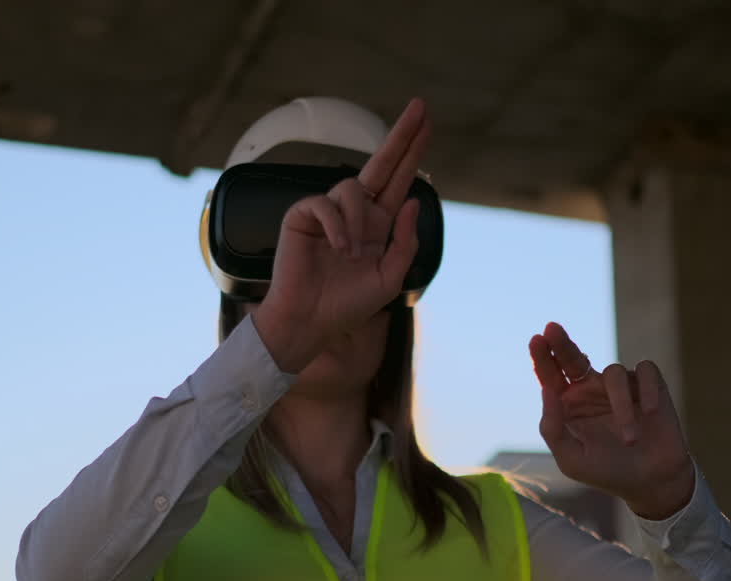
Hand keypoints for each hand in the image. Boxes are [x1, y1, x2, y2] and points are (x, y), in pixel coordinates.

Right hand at [254, 98, 429, 372]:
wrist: (310, 322)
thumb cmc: (347, 305)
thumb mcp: (390, 277)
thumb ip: (405, 241)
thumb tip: (413, 200)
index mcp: (378, 227)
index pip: (399, 181)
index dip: (413, 153)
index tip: (428, 123)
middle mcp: (355, 214)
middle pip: (381, 164)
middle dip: (402, 136)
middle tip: (420, 107)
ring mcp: (329, 212)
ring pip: (353, 188)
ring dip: (357, 221)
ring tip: (350, 253)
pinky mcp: (303, 215)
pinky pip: (325, 204)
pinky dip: (336, 226)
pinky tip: (336, 249)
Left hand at [528, 322, 694, 519]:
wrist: (652, 483)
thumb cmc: (607, 471)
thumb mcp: (571, 459)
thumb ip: (553, 428)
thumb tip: (547, 390)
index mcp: (569, 404)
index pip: (551, 376)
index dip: (543, 357)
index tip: (536, 340)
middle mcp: (591, 389)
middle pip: (573, 357)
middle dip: (562, 343)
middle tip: (551, 329)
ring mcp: (620, 385)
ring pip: (614, 372)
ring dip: (622, 407)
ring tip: (630, 440)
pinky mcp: (650, 385)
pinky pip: (645, 370)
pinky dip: (647, 390)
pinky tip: (650, 412)